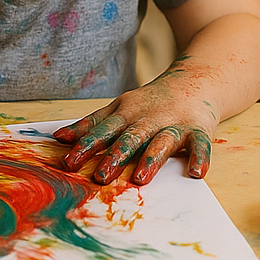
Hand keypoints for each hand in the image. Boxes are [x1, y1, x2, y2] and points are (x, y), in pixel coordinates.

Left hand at [53, 85, 216, 185]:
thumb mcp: (119, 108)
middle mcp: (149, 118)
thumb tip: (59, 138)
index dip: (85, 146)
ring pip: (161, 142)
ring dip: (151, 159)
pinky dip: (200, 158)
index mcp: (127, 113)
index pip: (103, 131)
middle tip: (100, 177)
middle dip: (114, 156)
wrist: (195, 80)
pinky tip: (196, 173)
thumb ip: (92, 124)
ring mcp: (174, 124)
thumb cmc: (151, 102)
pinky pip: (201, 145)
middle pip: (130, 138)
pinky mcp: (199, 130)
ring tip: (140, 178)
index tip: (68, 162)